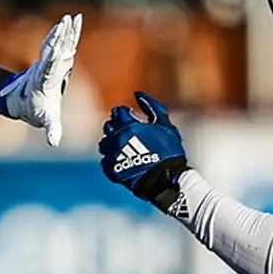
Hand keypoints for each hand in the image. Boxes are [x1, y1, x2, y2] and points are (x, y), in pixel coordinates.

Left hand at [0, 13, 81, 145]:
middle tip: (64, 23)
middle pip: (54, 50)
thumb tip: (53, 143)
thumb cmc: (38, 111)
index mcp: (44, 81)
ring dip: (65, 31)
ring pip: (58, 43)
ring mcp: (50, 61)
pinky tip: (73, 20)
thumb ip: (51, 130)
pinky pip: (63, 43)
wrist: (25, 101)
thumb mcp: (46, 120)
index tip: (57, 49)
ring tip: (71, 17)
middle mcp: (46, 67)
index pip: (49, 68)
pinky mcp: (56, 58)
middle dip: (59, 37)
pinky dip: (69, 32)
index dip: (53, 58)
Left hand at [99, 91, 190, 210]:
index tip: (131, 118)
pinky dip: (111, 159)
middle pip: (108, 127)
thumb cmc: (168, 151)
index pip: (118, 112)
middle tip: (127, 133)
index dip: (124, 114)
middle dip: (116, 127)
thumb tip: (137, 94)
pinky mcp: (111, 169)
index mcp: (130, 126)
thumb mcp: (165, 125)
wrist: (166, 179)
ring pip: (104, 144)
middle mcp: (117, 139)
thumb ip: (152, 107)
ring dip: (112, 143)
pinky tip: (122, 160)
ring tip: (124, 147)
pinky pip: (105, 161)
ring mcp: (113, 155)